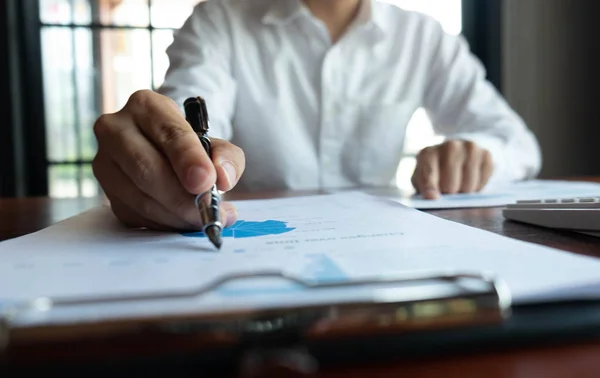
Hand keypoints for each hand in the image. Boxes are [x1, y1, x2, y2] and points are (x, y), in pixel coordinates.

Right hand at [92, 90, 244, 230]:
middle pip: (146, 168)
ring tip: (204, 219)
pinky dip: (164, 223)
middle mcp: (116, 129)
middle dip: (181, 197)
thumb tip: (223, 178)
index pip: (168, 133)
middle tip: (208, 211)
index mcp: (146, 106)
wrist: (165, 156)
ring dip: (176, 215)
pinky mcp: (106, 191)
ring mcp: (105, 162)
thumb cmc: (190, 148)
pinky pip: (135, 215)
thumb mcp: (216, 144)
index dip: (188, 159)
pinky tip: (183, 221)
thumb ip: (227, 157)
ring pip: (139, 197)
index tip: (206, 182)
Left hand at [411, 140, 492, 198]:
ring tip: (458, 187)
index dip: (430, 186)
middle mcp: (449, 146)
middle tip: (447, 192)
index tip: (432, 197)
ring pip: (468, 185)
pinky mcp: (485, 154)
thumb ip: (424, 187)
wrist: (455, 156)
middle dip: (449, 194)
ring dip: (464, 192)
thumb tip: (432, 197)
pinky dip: (477, 187)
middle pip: (451, 183)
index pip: (429, 172)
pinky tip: (470, 180)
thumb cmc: (435, 172)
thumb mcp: (422, 179)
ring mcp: (469, 148)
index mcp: (428, 153)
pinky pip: (483, 181)